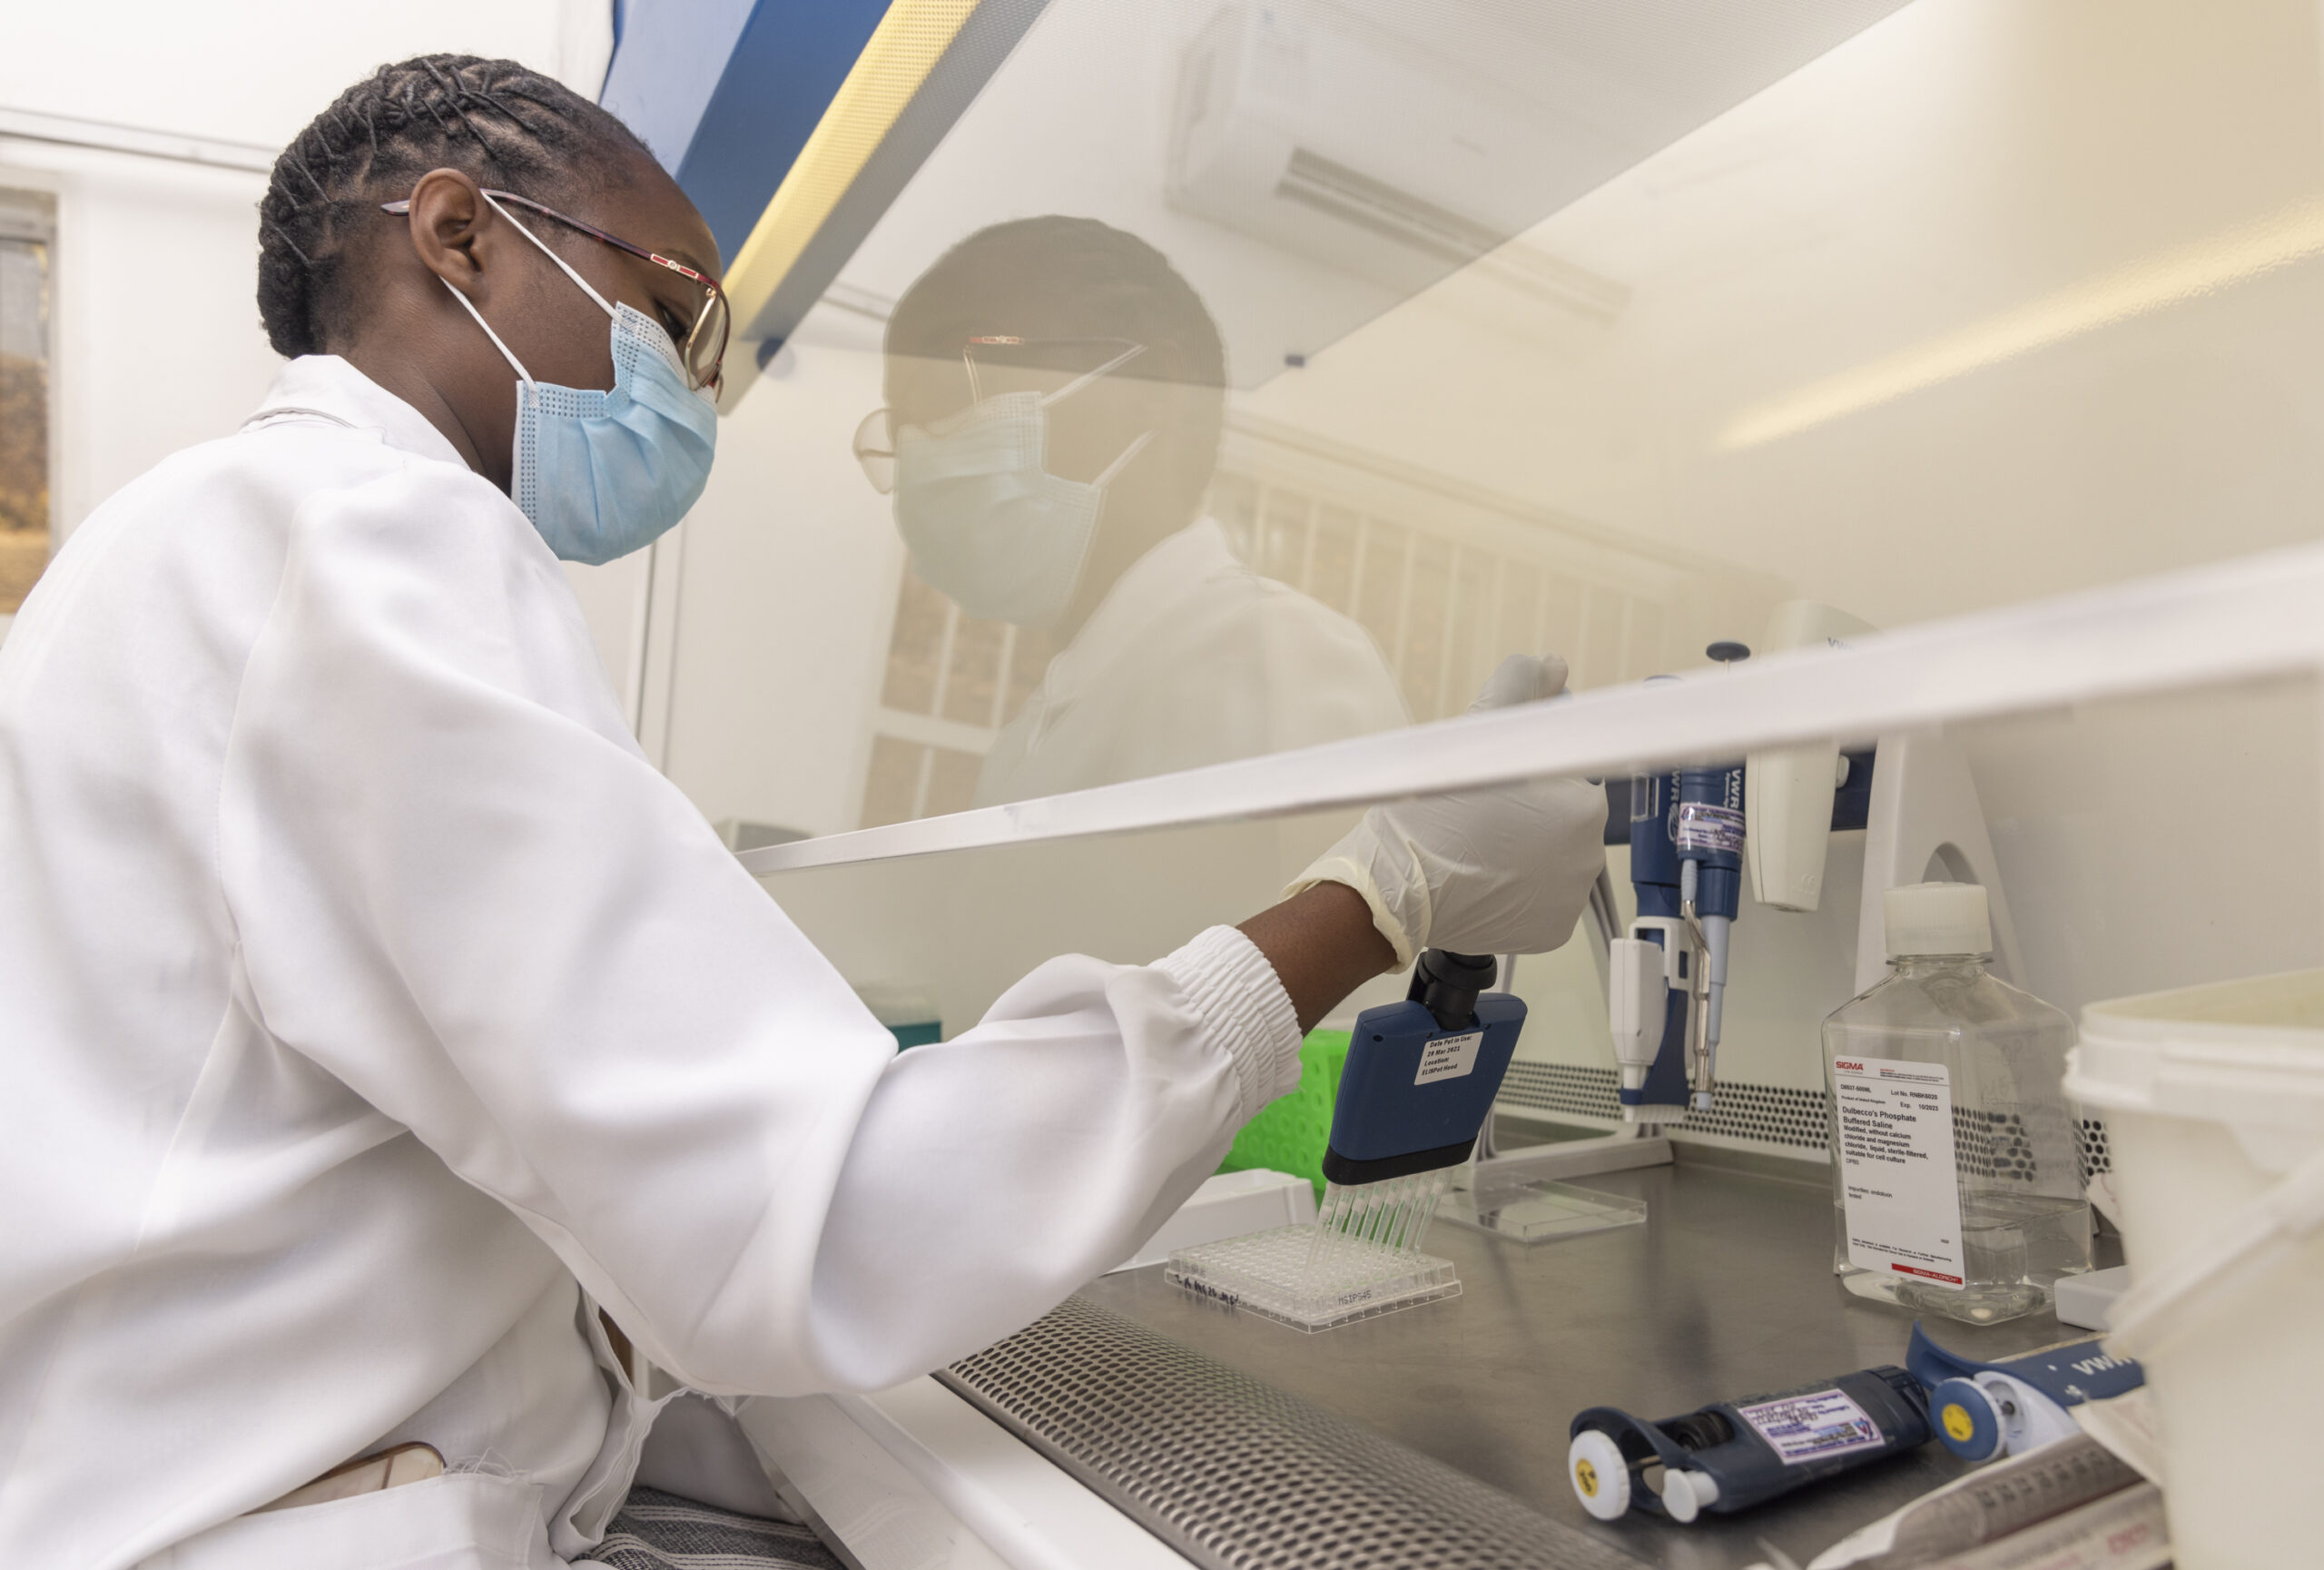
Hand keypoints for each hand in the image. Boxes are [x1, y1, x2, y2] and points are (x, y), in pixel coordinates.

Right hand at [1285, 653, 1607, 966]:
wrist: (1394, 892)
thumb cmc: (1431, 818)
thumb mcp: (1473, 736)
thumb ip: (1520, 687)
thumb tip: (1552, 664)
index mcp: (1583, 808)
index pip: (1564, 775)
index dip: (1526, 773)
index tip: (1494, 781)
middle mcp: (1590, 858)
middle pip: (1562, 817)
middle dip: (1530, 812)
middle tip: (1478, 813)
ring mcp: (1570, 901)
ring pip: (1553, 857)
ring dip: (1526, 848)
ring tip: (1477, 846)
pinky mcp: (1550, 933)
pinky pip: (1543, 897)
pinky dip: (1521, 889)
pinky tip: (1485, 878)